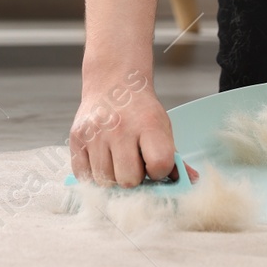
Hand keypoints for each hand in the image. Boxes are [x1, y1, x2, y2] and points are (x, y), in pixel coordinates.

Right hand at [68, 73, 198, 187]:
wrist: (113, 84)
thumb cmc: (141, 112)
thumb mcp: (162, 128)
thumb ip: (175, 159)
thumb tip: (190, 182)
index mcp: (148, 124)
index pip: (160, 165)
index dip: (159, 172)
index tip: (155, 165)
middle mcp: (119, 127)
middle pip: (128, 180)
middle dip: (134, 179)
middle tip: (134, 165)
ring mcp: (95, 133)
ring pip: (105, 182)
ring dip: (113, 179)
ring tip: (117, 161)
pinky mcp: (76, 138)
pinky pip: (83, 176)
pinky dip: (93, 175)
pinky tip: (102, 161)